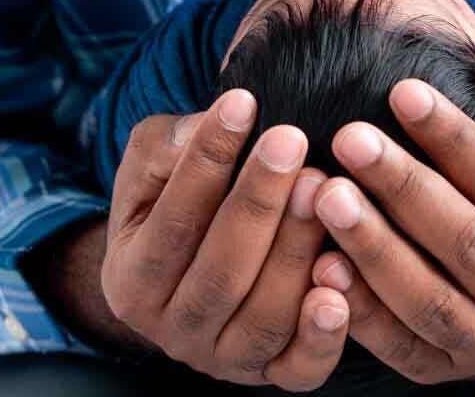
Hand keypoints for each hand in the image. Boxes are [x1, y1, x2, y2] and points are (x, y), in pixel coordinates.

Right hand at [103, 89, 348, 389]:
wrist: (192, 262)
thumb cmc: (174, 197)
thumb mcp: (153, 163)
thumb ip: (169, 146)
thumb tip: (205, 128)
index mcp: (132, 279)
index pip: (172, 219)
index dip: (206, 160)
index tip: (243, 103)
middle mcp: (173, 330)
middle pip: (221, 272)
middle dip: (259, 200)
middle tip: (291, 140)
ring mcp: (224, 358)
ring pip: (263, 316)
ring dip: (296, 249)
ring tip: (322, 188)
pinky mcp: (273, 374)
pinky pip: (299, 369)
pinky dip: (323, 332)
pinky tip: (343, 275)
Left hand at [311, 81, 474, 384]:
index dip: (454, 138)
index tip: (403, 93)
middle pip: (464, 241)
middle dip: (402, 186)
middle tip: (350, 139)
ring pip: (427, 299)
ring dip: (374, 247)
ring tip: (327, 195)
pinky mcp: (444, 371)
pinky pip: (400, 348)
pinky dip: (361, 312)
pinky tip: (323, 268)